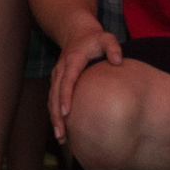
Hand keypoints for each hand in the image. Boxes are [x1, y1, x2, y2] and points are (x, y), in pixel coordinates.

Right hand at [48, 24, 122, 142]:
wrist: (76, 32)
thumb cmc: (94, 39)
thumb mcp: (106, 38)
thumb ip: (113, 48)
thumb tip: (118, 62)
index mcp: (72, 61)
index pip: (67, 80)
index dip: (65, 96)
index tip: (66, 112)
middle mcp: (61, 70)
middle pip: (55, 94)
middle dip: (56, 115)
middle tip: (61, 134)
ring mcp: (57, 76)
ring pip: (51, 99)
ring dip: (54, 118)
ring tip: (60, 137)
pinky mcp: (57, 81)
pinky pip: (53, 99)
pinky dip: (55, 114)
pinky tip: (62, 129)